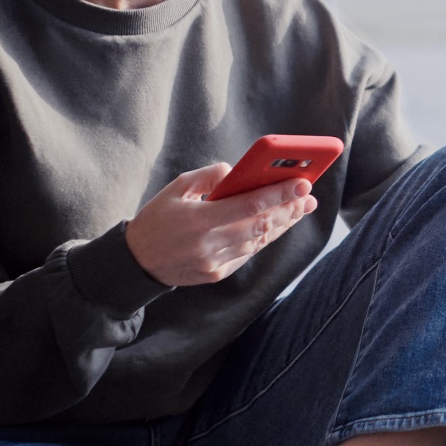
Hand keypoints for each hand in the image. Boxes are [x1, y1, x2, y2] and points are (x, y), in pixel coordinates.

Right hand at [125, 163, 316, 286]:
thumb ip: (209, 176)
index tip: (302, 183)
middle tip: (308, 196)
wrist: (137, 262)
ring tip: (300, 208)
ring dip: (282, 224)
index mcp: (199, 221)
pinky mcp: (217, 274)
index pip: (249, 206)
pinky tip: (278, 224)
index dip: (279, 195)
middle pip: (261, 226)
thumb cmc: (157, 218)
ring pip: (259, 241)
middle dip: (289, 209)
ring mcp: (215, 263)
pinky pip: (248, 253)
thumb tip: (239, 171)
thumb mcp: (176, 188)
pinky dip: (265, 237)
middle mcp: (210, 245)